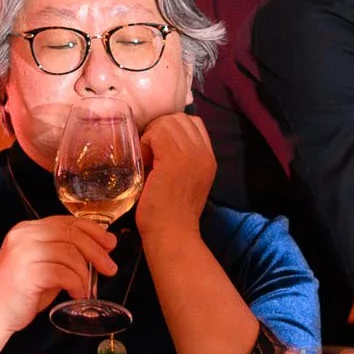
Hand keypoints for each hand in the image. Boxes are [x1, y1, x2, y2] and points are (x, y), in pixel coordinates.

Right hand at [0, 217, 114, 332]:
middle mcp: (24, 236)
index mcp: (28, 229)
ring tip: (87, 288)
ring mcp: (23, 253)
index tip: (110, 243)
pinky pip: (63, 274)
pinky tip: (77, 294)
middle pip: (72, 234)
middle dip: (97, 251)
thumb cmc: (23, 290)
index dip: (94, 231)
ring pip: (70, 254)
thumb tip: (100, 248)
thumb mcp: (46, 264)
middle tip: (109, 268)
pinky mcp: (26, 273)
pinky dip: (77, 284)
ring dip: (85, 274)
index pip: (67, 221)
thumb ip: (65, 252)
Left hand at [135, 113, 216, 241]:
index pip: (193, 123)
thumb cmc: (172, 214)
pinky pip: (156, 134)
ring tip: (148, 159)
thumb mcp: (185, 181)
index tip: (160, 148)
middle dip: (159, 129)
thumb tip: (158, 141)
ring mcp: (191, 154)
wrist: (172, 234)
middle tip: (151, 153)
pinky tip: (144, 163)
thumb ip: (181, 160)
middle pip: (179, 119)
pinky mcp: (174, 159)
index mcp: (209, 158)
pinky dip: (145, 143)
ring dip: (151, 136)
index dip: (172, 129)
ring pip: (167, 123)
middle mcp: (204, 153)